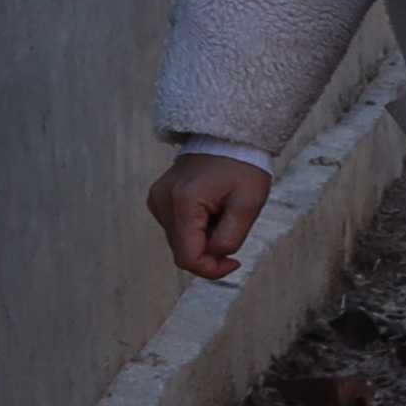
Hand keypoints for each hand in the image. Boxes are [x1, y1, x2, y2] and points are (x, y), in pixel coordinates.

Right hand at [146, 152, 273, 284]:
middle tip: (233, 227)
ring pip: (180, 241)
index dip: (211, 269)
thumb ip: (230, 237)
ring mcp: (157, 199)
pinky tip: (211, 207)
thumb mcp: (249, 203)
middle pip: (183, 251)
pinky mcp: (158, 198)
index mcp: (184, 202)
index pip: (187, 258)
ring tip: (222, 211)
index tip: (234, 262)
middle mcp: (162, 202)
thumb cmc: (243, 167)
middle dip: (210, 251)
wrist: (228, 136)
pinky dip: (196, 227)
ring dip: (203, 238)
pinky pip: (177, 227)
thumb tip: (213, 257)